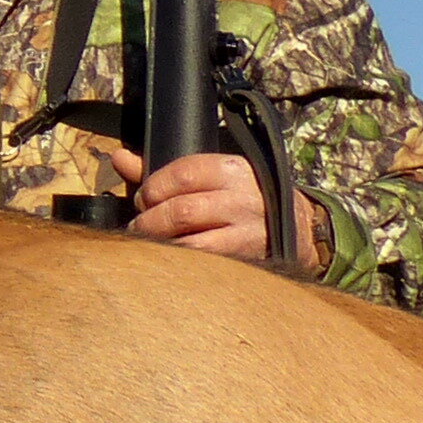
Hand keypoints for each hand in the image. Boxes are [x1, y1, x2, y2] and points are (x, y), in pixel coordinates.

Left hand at [99, 144, 322, 267]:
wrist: (303, 231)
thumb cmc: (244, 201)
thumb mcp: (213, 178)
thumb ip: (164, 172)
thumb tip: (118, 157)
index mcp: (232, 169)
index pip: (182, 173)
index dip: (152, 187)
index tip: (143, 198)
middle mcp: (242, 198)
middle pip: (181, 210)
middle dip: (151, 220)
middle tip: (140, 225)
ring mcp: (247, 232)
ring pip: (191, 242)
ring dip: (161, 245)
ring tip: (150, 244)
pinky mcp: (247, 260)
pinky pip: (204, 265)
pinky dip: (180, 263)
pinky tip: (169, 260)